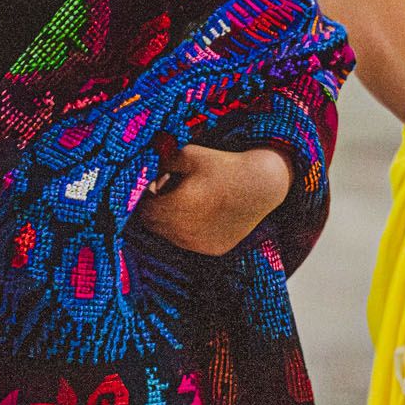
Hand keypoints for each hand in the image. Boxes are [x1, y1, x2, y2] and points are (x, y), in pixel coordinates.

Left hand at [137, 143, 293, 256]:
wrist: (261, 186)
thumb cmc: (222, 166)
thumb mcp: (188, 154)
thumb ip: (160, 163)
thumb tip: (146, 174)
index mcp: (176, 207)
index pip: (144, 211)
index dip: (147, 196)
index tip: (159, 183)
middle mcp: (185, 231)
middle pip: (154, 226)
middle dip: (157, 209)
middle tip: (172, 192)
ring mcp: (199, 244)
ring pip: (170, 237)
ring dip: (171, 221)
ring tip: (191, 201)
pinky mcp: (212, 250)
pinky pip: (189, 242)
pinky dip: (189, 230)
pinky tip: (205, 212)